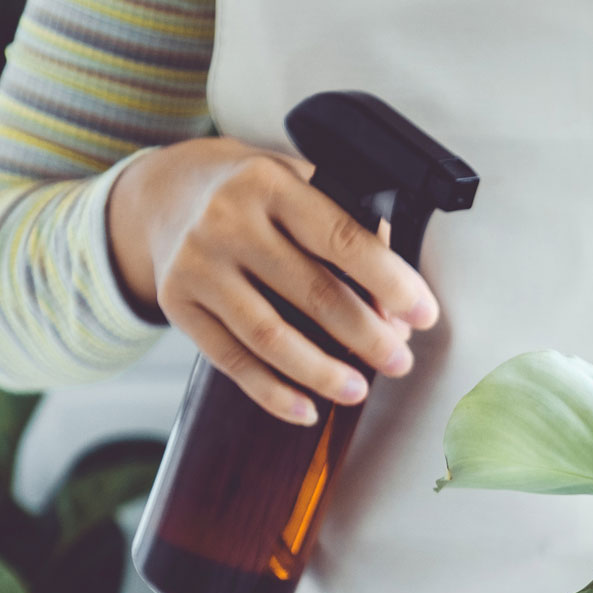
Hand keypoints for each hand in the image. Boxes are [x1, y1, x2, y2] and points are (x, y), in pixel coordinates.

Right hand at [108, 136, 438, 424]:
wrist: (168, 194)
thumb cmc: (256, 197)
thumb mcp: (299, 185)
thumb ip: (348, 229)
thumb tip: (394, 306)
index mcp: (270, 183)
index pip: (342, 238)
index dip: (390, 282)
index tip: (423, 315)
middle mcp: (227, 221)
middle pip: (311, 292)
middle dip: (366, 336)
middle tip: (400, 361)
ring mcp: (197, 265)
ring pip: (270, 336)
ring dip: (322, 372)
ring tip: (359, 389)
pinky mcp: (177, 304)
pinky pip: (231, 359)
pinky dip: (272, 393)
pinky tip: (306, 408)